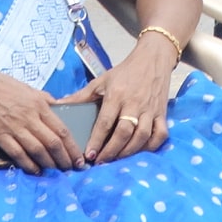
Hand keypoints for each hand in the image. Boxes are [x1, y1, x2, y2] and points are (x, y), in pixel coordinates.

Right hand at [0, 64, 81, 175]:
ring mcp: (14, 127)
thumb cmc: (1, 84)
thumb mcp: (28, 88)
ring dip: (49, 164)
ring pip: (37, 151)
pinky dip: (28, 165)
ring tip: (56, 172)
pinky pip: (18, 154)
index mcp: (39, 104)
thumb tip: (59, 109)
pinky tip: (35, 171)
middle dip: (65, 159)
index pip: (62, 130)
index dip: (72, 147)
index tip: (79, 158)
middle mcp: (29, 117)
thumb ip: (44, 100)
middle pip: (53, 143)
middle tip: (71, 169)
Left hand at [56, 41, 175, 163]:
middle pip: (123, 133)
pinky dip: (151, 146)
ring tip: (117, 160)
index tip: (89, 155)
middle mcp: (134, 104)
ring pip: (141, 136)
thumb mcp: (102, 80)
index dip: (97, 140)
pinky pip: (160, 134)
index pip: (105, 122)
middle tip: (101, 162)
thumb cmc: (125, 71)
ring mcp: (150, 110)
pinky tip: (139, 152)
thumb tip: (59, 104)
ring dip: (128, 152)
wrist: (153, 58)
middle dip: (111, 151)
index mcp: (117, 95)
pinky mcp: (162, 114)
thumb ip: (82, 95)